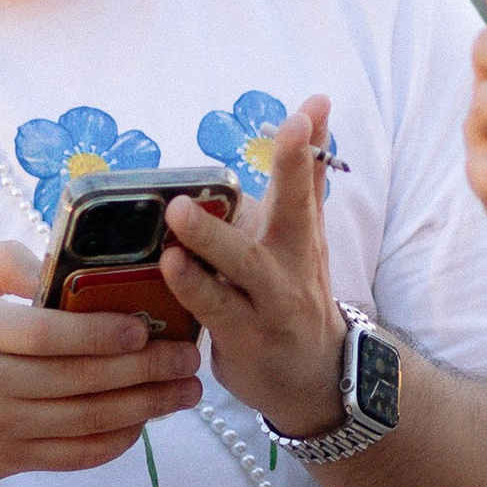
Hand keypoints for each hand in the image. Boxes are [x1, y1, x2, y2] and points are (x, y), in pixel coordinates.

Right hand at [0, 240, 191, 486]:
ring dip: (146, 407)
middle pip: (79, 379)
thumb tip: (54, 266)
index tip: (144, 327)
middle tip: (189, 357)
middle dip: (146, 369)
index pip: (45, 334)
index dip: (102, 333)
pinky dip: (116, 442)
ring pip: (87, 420)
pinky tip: (144, 422)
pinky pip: (74, 456)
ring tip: (186, 391)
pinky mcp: (7, 462)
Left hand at [158, 99, 348, 440]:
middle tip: (287, 129)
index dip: (310, 145)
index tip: (313, 106)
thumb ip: (305, 181)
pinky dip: (192, 286)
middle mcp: (293, 264)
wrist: (315, 379)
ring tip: (179, 211)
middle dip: (293, 169)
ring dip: (212, 237)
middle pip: (297, 212)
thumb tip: (315, 109)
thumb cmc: (297, 295)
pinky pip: (214, 308)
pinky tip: (171, 265)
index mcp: (303, 235)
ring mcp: (270, 302)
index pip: (311, 180)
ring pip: (244, 264)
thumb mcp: (308, 240)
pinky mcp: (244, 337)